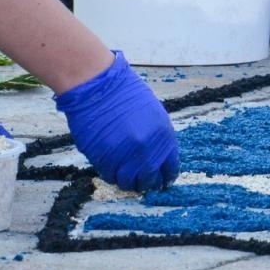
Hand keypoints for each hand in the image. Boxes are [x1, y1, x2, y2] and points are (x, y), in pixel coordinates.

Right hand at [54, 51, 178, 190]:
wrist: (99, 87)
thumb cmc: (125, 93)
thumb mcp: (153, 113)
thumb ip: (157, 137)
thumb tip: (157, 157)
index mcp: (164, 136)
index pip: (170, 167)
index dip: (165, 176)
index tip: (162, 179)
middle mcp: (147, 149)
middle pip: (150, 179)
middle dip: (147, 182)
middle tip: (142, 181)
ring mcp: (125, 156)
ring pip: (129, 182)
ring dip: (128, 181)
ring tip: (126, 175)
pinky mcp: (104, 160)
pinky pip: (111, 176)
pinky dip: (112, 175)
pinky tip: (112, 167)